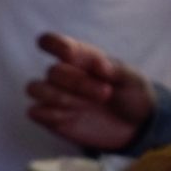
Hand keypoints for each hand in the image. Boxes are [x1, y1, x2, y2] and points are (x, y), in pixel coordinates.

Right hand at [26, 32, 155, 151]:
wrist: (135, 127)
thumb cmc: (132, 95)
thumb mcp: (133, 79)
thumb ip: (116, 69)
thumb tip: (98, 64)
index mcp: (80, 58)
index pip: (54, 42)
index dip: (54, 43)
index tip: (68, 53)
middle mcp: (64, 75)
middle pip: (52, 72)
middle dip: (77, 83)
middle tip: (105, 93)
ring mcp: (54, 97)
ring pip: (35, 88)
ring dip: (60, 97)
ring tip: (85, 106)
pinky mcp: (50, 119)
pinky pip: (34, 112)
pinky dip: (51, 114)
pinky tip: (72, 117)